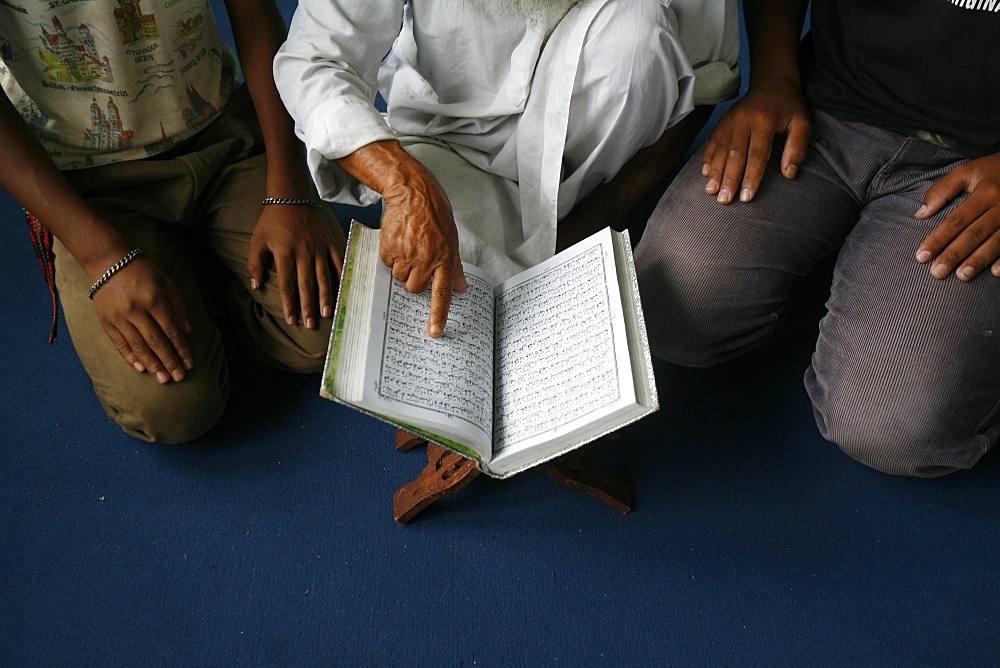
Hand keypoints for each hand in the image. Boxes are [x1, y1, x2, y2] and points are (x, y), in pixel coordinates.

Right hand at [93, 257, 192, 383]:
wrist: (108, 261)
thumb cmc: (143, 271)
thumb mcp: (167, 282)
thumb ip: (178, 306)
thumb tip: (187, 331)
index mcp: (153, 299)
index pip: (171, 330)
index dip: (181, 349)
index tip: (190, 363)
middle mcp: (136, 310)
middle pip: (155, 341)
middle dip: (169, 361)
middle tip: (179, 378)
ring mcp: (119, 317)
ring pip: (138, 346)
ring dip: (152, 365)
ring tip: (163, 379)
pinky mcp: (106, 321)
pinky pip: (119, 344)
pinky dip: (130, 357)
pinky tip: (141, 369)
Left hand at [248, 203, 344, 328]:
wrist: (292, 196)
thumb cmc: (272, 220)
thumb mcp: (257, 240)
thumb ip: (255, 264)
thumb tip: (256, 286)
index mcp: (284, 253)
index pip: (287, 285)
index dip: (289, 304)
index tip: (291, 320)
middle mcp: (303, 253)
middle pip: (306, 285)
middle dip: (308, 307)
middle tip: (311, 325)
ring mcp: (318, 248)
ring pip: (323, 277)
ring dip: (325, 297)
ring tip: (327, 313)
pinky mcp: (329, 242)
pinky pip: (337, 262)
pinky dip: (340, 277)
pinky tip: (342, 290)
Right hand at [379, 169, 466, 337]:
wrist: (412, 192)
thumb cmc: (434, 213)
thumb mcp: (452, 239)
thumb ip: (455, 266)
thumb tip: (462, 288)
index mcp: (445, 258)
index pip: (442, 293)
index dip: (438, 314)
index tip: (434, 332)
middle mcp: (427, 258)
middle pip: (415, 288)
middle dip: (414, 279)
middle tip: (417, 260)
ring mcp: (407, 253)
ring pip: (399, 278)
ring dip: (401, 267)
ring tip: (408, 247)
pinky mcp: (390, 247)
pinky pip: (387, 264)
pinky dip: (390, 256)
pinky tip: (398, 240)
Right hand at [702, 80, 810, 203]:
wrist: (771, 82)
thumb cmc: (788, 107)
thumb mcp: (802, 123)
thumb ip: (797, 148)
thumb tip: (789, 173)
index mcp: (764, 121)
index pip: (757, 155)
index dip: (751, 177)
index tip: (746, 197)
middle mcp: (744, 120)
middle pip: (735, 155)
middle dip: (729, 179)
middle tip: (724, 200)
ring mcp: (730, 121)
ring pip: (720, 150)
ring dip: (715, 172)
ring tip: (712, 191)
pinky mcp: (722, 122)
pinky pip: (712, 142)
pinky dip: (707, 159)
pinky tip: (705, 174)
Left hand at [915, 152, 999, 280]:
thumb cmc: (993, 171)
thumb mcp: (968, 172)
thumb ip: (942, 190)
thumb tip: (920, 214)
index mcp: (985, 193)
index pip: (956, 220)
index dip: (938, 239)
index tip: (922, 256)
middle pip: (975, 234)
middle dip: (955, 254)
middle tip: (937, 272)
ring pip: (996, 242)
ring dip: (979, 260)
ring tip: (962, 276)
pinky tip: (996, 273)